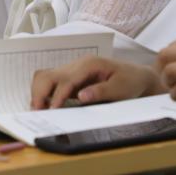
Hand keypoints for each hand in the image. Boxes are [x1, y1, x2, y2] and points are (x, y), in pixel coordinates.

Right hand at [30, 55, 163, 109]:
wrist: (137, 76)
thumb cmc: (130, 81)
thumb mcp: (120, 89)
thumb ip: (100, 91)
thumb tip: (80, 96)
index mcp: (89, 64)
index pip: (66, 79)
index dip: (57, 95)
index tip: (52, 110)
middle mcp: (78, 64)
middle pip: (49, 74)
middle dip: (40, 92)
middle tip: (37, 111)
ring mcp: (74, 70)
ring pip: (47, 76)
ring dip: (40, 92)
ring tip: (38, 110)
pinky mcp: (73, 78)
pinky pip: (53, 83)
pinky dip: (45, 93)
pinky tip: (45, 106)